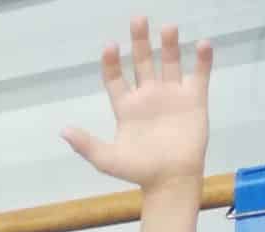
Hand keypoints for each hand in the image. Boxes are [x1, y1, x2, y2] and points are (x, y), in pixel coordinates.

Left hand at [62, 19, 209, 190]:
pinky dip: (202, 60)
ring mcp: (172, 95)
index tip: (110, 46)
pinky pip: (199, 74)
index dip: (112, 63)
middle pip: (142, 62)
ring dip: (169, 45)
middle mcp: (148, 96)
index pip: (116, 79)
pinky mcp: (195, 99)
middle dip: (140, 42)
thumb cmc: (138, 170)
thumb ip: (86, 144)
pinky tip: (202, 44)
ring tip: (167, 27)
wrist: (170, 180)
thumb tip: (62, 131)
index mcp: (126, 107)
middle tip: (137, 19)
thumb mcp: (106, 159)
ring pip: (170, 63)